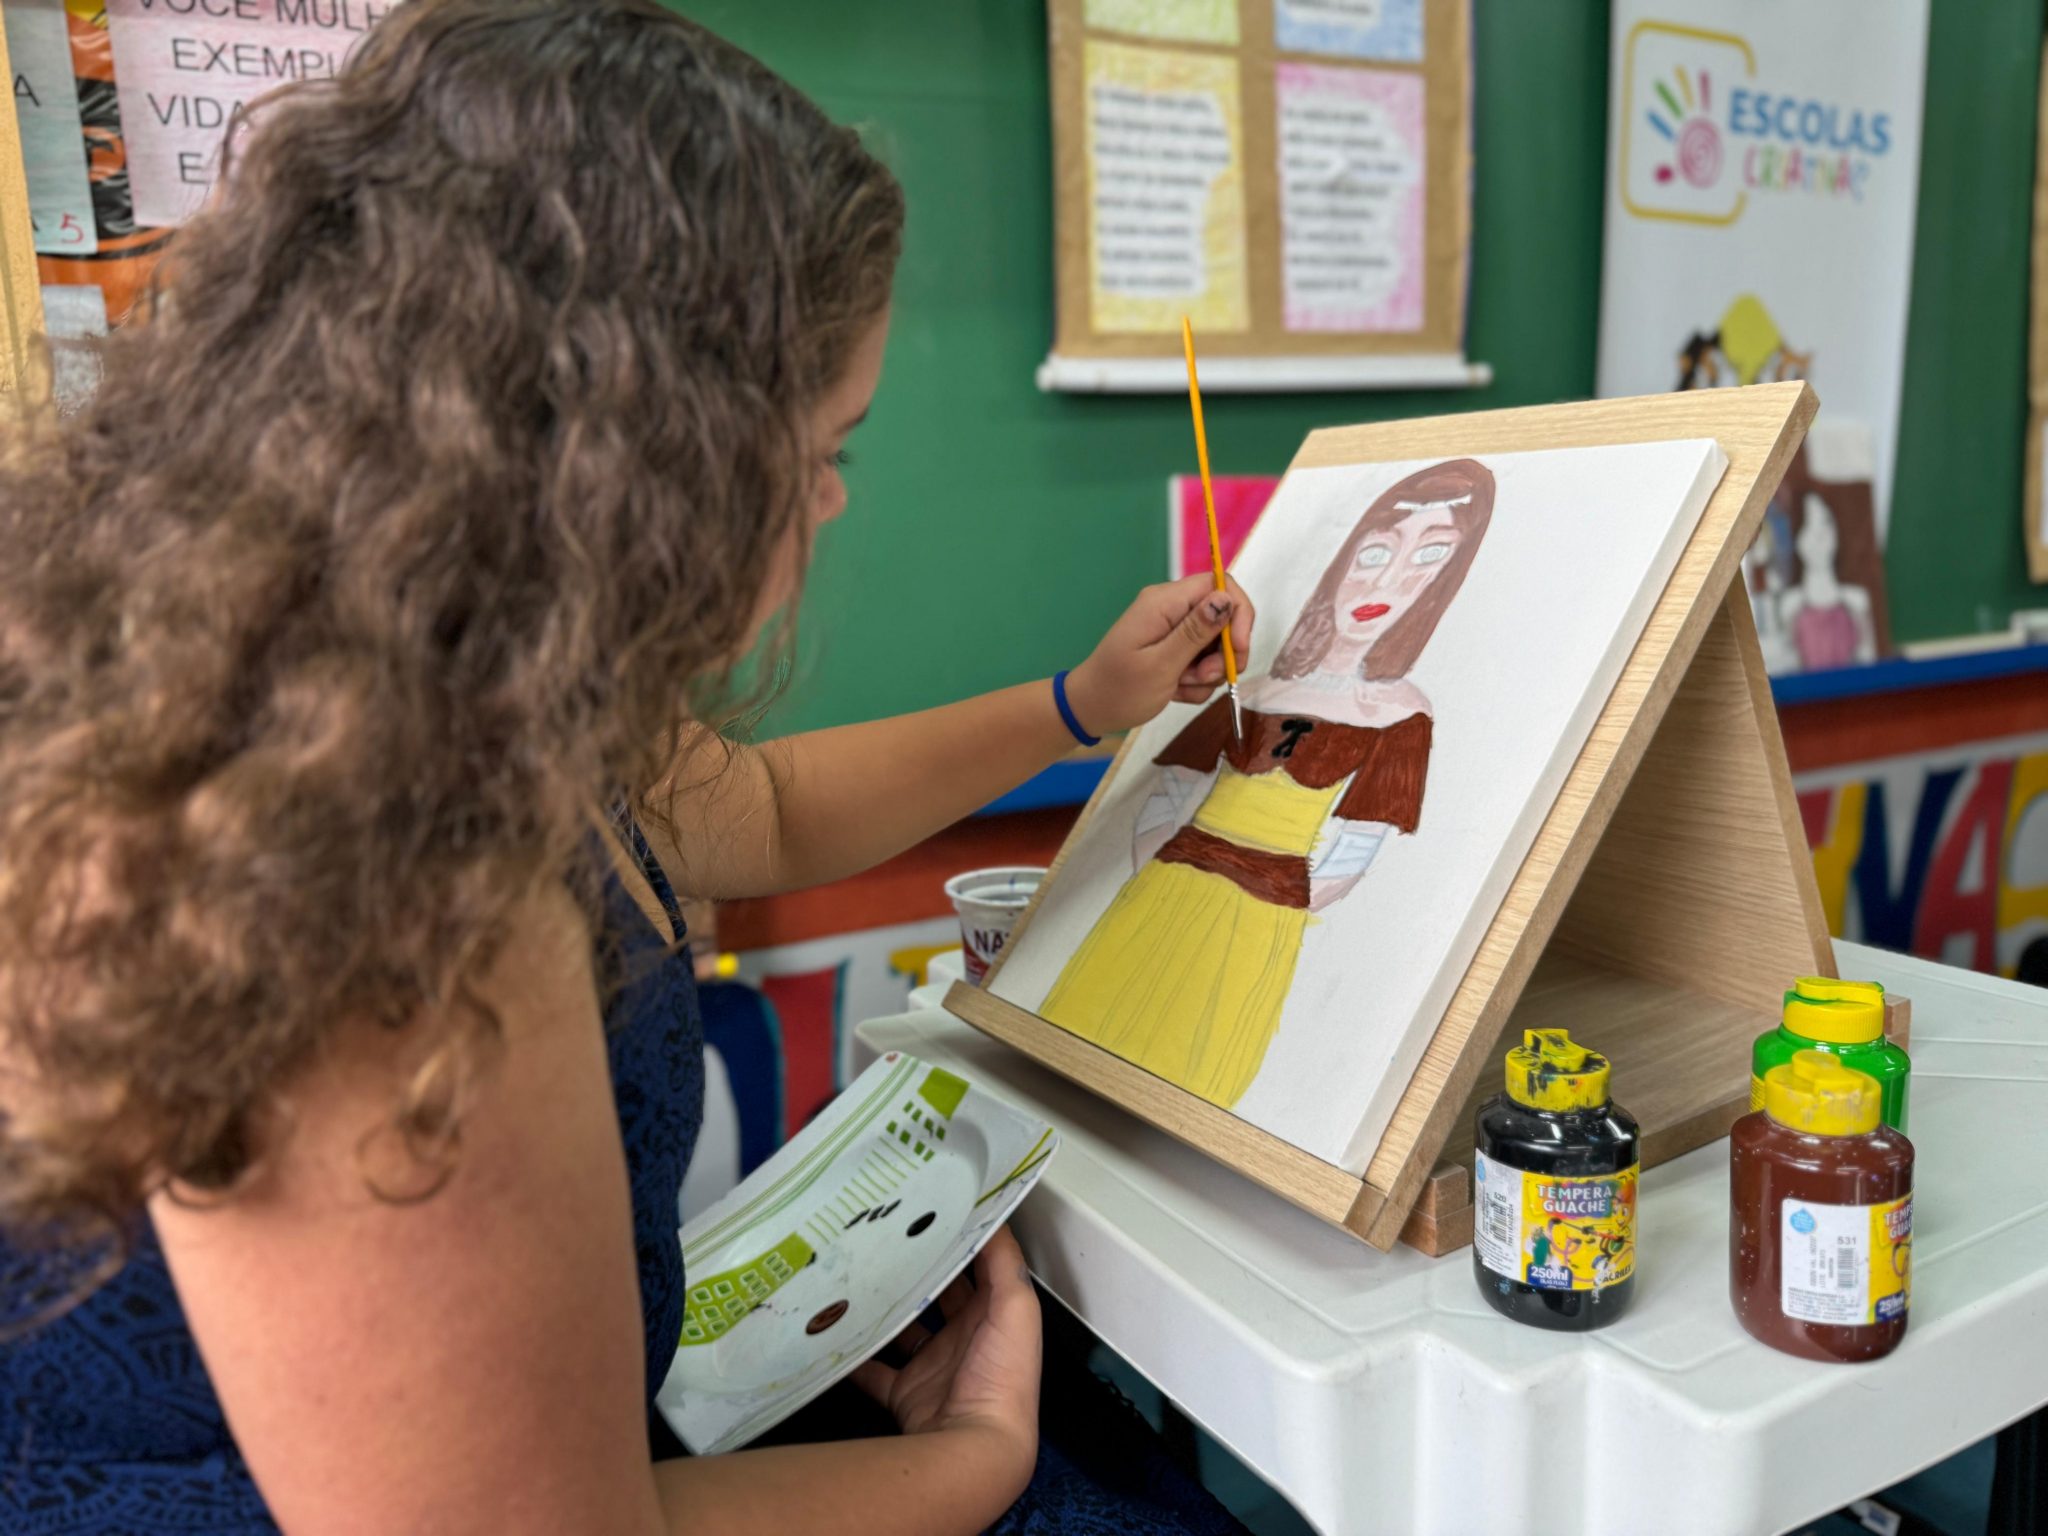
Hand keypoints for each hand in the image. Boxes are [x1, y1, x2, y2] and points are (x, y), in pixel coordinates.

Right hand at [851, 1228, 1039, 1482]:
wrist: (975, 1447)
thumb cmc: (1003, 1376)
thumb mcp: (1016, 1307)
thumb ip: (1005, 1261)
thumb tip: (996, 1214)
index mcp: (994, 1316)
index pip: (978, 1267)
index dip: (961, 1239)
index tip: (933, 1206)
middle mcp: (964, 1338)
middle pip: (938, 1294)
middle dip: (918, 1268)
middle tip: (886, 1234)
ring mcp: (932, 1366)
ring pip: (904, 1327)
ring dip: (886, 1307)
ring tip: (858, 1274)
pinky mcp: (905, 1392)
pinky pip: (873, 1370)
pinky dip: (856, 1355)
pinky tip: (837, 1329)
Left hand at [1065, 573, 1254, 737]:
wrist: (1091, 710)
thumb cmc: (1119, 689)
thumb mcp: (1161, 664)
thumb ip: (1195, 631)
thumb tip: (1225, 598)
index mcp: (1164, 602)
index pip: (1219, 584)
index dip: (1237, 613)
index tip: (1238, 650)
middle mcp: (1171, 608)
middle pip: (1223, 616)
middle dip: (1223, 652)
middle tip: (1204, 677)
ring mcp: (1172, 628)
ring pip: (1216, 644)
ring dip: (1208, 672)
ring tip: (1181, 687)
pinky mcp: (1174, 648)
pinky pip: (1202, 660)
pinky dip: (1196, 680)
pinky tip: (1176, 691)